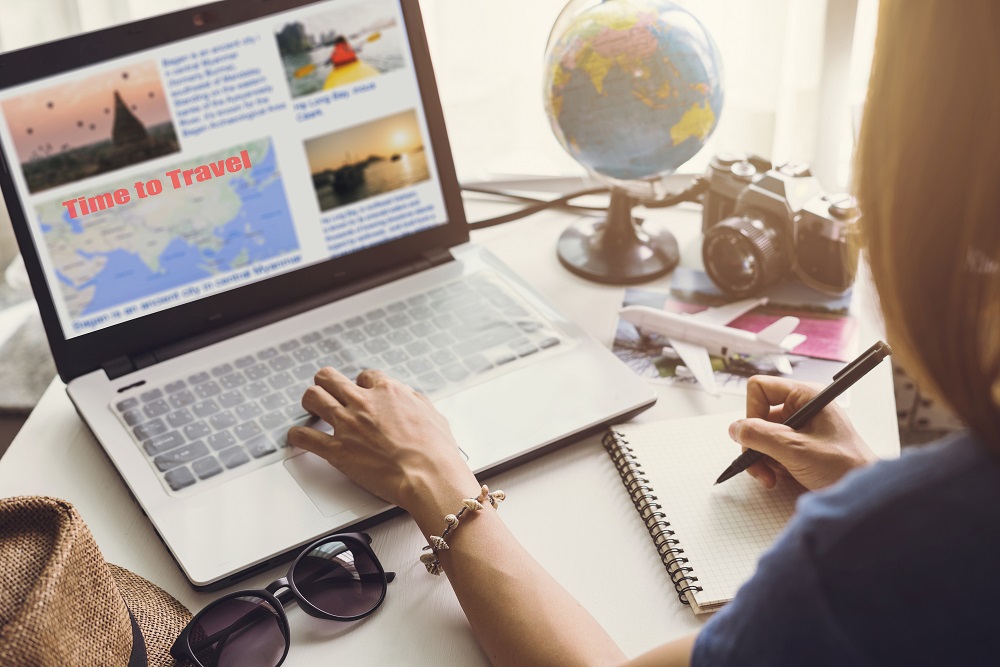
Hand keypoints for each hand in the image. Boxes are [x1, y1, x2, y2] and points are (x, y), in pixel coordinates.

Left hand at [287, 367, 477, 515]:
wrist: (428, 475)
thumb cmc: (435, 451)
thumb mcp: (432, 414)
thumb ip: (415, 402)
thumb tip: (410, 398)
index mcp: (388, 392)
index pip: (365, 376)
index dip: (362, 384)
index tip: (361, 391)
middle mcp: (364, 403)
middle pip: (330, 378)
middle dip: (327, 382)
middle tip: (327, 389)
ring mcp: (347, 426)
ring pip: (313, 397)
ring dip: (310, 401)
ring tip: (311, 406)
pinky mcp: (337, 451)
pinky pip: (306, 437)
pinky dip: (298, 436)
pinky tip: (297, 436)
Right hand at [728, 375, 878, 490]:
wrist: (862, 495)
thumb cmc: (845, 466)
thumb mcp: (796, 450)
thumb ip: (760, 436)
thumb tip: (735, 429)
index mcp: (806, 396)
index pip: (760, 389)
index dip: (752, 412)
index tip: (756, 436)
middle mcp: (801, 408)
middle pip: (758, 416)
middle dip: (755, 444)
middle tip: (760, 466)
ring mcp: (800, 427)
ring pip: (761, 435)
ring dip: (762, 458)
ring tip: (772, 476)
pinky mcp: (798, 445)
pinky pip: (771, 449)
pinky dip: (770, 465)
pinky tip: (780, 477)